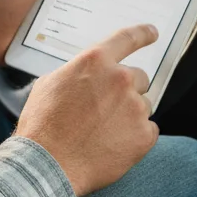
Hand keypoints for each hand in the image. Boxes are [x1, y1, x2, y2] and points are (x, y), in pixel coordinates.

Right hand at [14, 25, 159, 195]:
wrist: (49, 164)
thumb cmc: (43, 125)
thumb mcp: (49, 84)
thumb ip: (75, 73)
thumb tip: (85, 76)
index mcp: (96, 61)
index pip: (127, 38)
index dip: (143, 33)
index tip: (153, 32)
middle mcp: (120, 79)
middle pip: (139, 77)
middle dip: (126, 90)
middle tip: (106, 109)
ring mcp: (135, 107)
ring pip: (143, 105)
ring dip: (129, 114)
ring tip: (104, 131)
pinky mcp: (144, 135)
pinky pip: (149, 130)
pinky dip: (136, 137)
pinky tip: (113, 145)